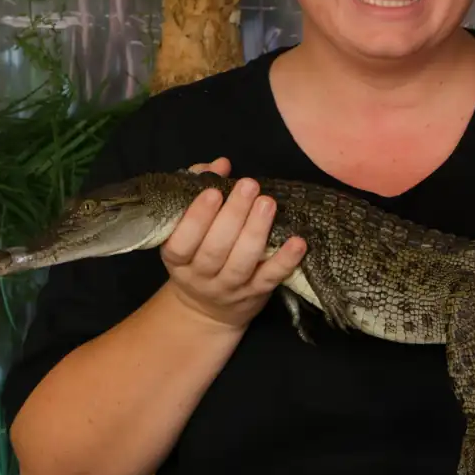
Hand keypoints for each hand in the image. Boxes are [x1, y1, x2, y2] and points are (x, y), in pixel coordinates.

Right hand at [159, 157, 307, 331]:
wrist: (206, 308)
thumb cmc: (198, 252)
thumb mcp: (187, 226)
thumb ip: (199, 188)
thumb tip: (220, 165)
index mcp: (177, 258)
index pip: (182, 242)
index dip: (196, 218)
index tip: (213, 192)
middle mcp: (200, 276)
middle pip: (215, 249)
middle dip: (233, 215)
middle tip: (249, 186)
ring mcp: (229, 287)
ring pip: (241, 263)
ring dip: (256, 231)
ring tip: (268, 203)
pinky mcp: (255, 294)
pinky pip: (271, 278)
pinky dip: (285, 260)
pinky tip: (297, 241)